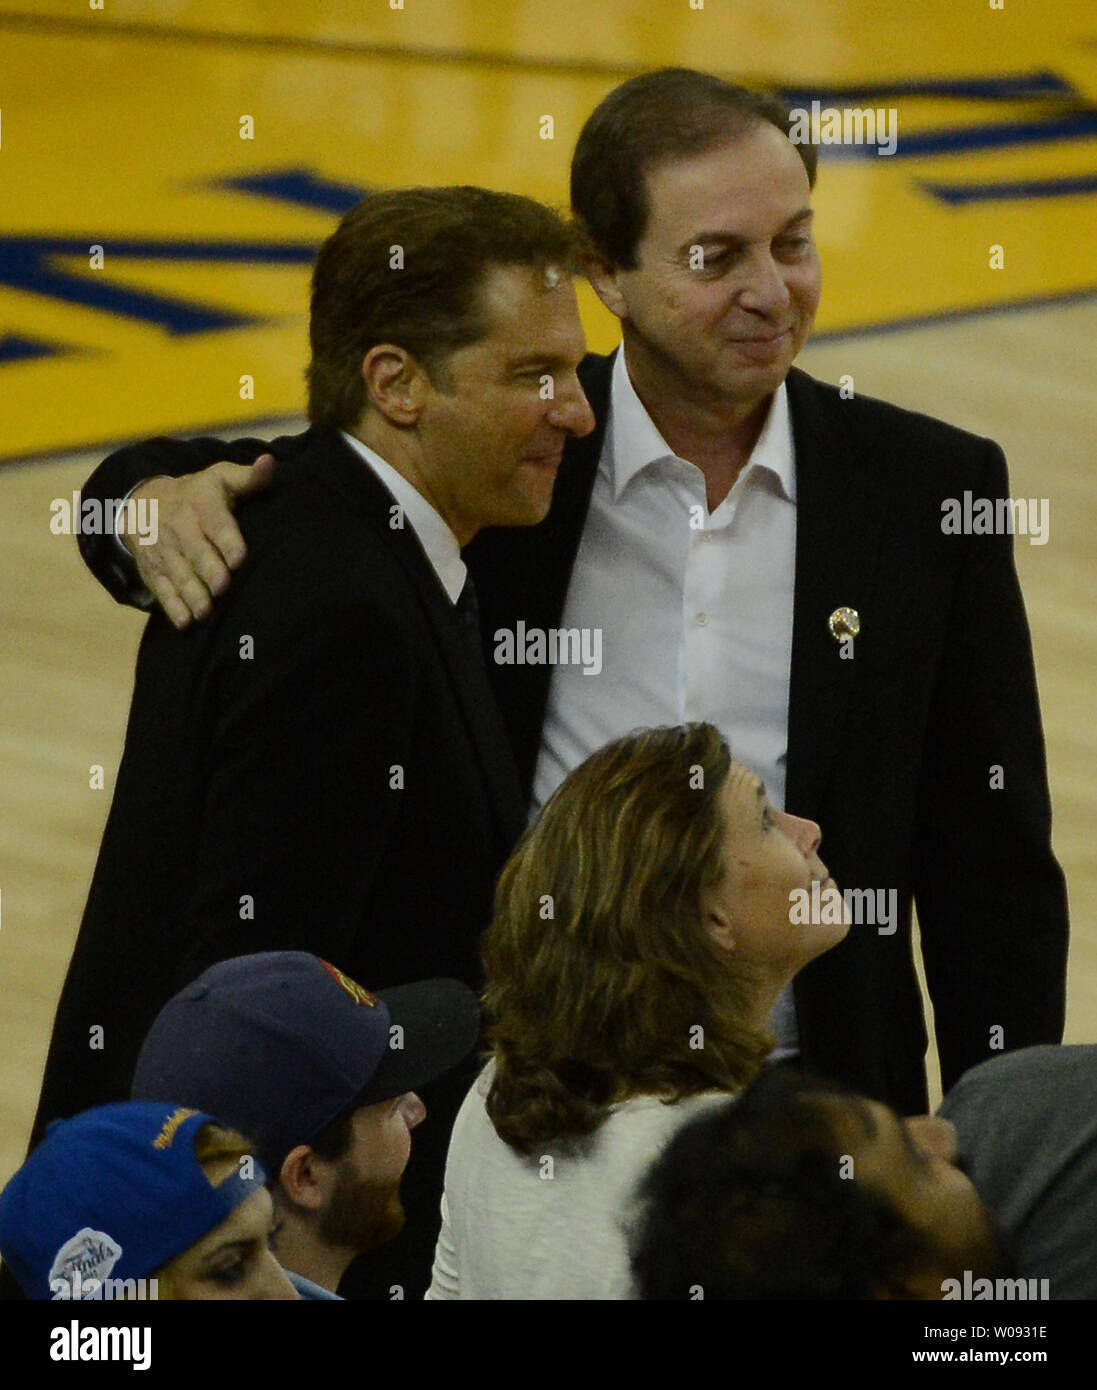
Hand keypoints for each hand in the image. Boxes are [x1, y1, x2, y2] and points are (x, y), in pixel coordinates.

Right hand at [122, 454, 275, 628]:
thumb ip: (248, 478)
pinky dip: (172, 607)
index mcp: (200, 504)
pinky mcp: (153, 569)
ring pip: (178, 574)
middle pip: (195, 552)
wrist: (144, 503)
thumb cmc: (199, 494)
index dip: (226, 540)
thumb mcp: (220, 478)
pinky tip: (186, 622)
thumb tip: (271, 463)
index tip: (238, 559)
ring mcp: (163, 550)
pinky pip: (161, 589)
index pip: (215, 522)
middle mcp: (179, 527)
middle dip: (208, 570)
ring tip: (207, 612)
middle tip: (223, 588)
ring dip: (191, 594)